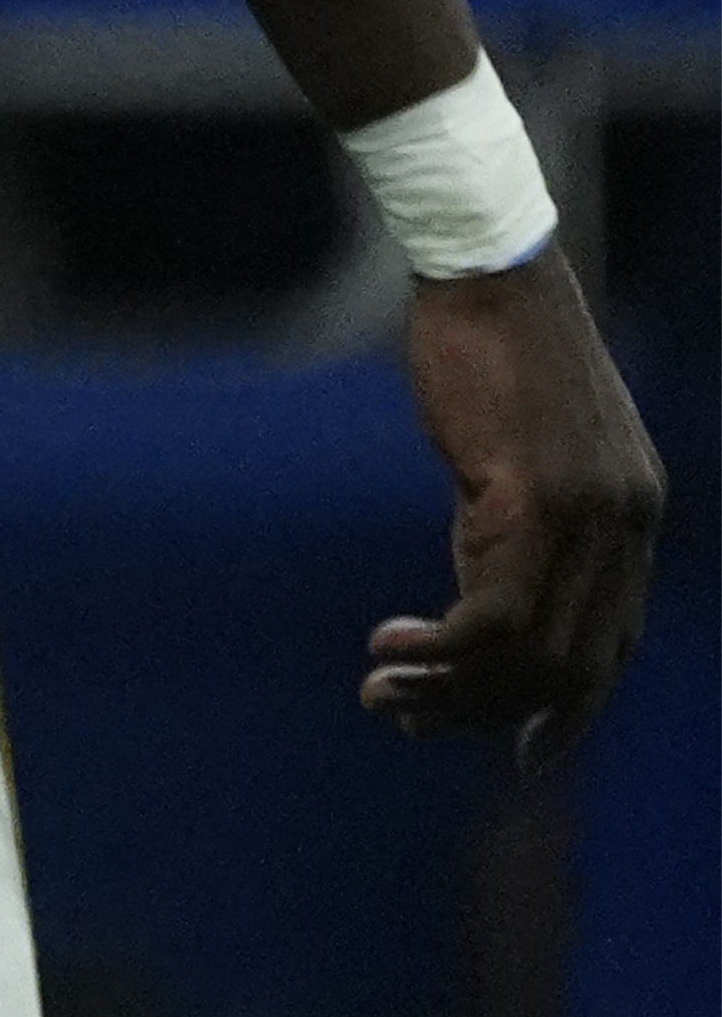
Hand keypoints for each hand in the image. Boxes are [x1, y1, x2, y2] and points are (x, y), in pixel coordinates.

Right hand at [368, 252, 666, 761]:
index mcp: (633, 513)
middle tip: (406, 717)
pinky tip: (389, 646)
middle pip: (573, 665)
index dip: (567, 710)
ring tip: (383, 694)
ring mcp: (591, 514)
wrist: (487, 265)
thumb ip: (523, 511)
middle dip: (486, 711)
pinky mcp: (536, 499)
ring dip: (452, 691)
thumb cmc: (488, 339)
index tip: (518, 751)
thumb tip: (483, 578)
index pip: (613, 645)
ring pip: (532, 652)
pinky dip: (440, 649)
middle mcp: (628, 524)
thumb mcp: (523, 442)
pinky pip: (493, 612)